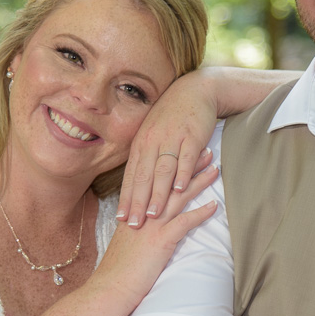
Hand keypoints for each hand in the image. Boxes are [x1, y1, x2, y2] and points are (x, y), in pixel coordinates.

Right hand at [93, 163, 219, 313]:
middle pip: (169, 183)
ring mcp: (151, 226)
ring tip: (215, 170)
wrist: (109, 288)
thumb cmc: (118, 270)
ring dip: (198, 183)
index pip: (157, 182)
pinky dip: (200, 213)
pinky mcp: (160, 241)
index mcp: (136, 210)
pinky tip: (214, 205)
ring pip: (178, 197)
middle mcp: (143, 213)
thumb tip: (148, 222)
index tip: (184, 152)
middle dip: (188, 165)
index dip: (172, 166)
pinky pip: (183, 223)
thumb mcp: (127, 242)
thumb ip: (139, 227)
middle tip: (205, 151)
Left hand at [118, 70, 219, 226]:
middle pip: (143, 177)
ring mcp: (172, 139)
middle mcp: (152, 142)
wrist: (193, 91)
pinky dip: (183, 174)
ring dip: (157, 193)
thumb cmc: (171, 116)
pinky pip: (186, 157)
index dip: (126, 197)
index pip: (131, 175)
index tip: (121, 218)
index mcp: (141, 144)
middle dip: (137, 202)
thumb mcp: (151, 134)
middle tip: (133, 224)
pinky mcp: (192, 136)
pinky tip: (180, 190)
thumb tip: (137, 184)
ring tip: (153, 214)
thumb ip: (145, 157)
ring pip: (162, 170)